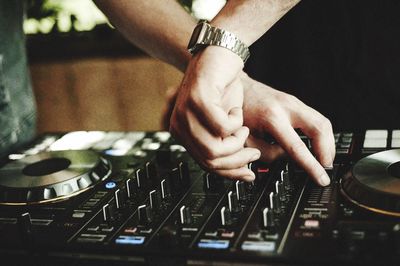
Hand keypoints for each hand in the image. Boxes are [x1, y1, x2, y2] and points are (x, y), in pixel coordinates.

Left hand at [169, 47, 260, 180]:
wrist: (220, 55)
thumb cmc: (223, 88)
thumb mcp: (226, 124)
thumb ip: (226, 146)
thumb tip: (242, 172)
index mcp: (183, 134)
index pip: (204, 165)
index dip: (229, 173)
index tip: (249, 174)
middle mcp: (179, 125)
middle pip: (209, 161)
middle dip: (236, 160)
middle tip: (252, 151)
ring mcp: (184, 113)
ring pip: (213, 149)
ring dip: (236, 142)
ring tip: (243, 127)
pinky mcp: (197, 100)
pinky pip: (221, 127)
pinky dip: (235, 121)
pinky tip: (236, 110)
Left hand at [241, 74, 334, 185]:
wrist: (236, 88)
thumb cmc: (237, 113)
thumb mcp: (245, 139)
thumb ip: (267, 153)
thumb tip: (288, 159)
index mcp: (271, 118)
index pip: (297, 147)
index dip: (312, 166)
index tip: (322, 178)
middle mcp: (287, 107)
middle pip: (320, 128)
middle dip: (328, 151)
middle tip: (326, 167)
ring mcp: (294, 102)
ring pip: (323, 121)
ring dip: (327, 142)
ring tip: (323, 159)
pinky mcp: (296, 102)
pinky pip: (316, 118)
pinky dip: (321, 134)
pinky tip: (317, 145)